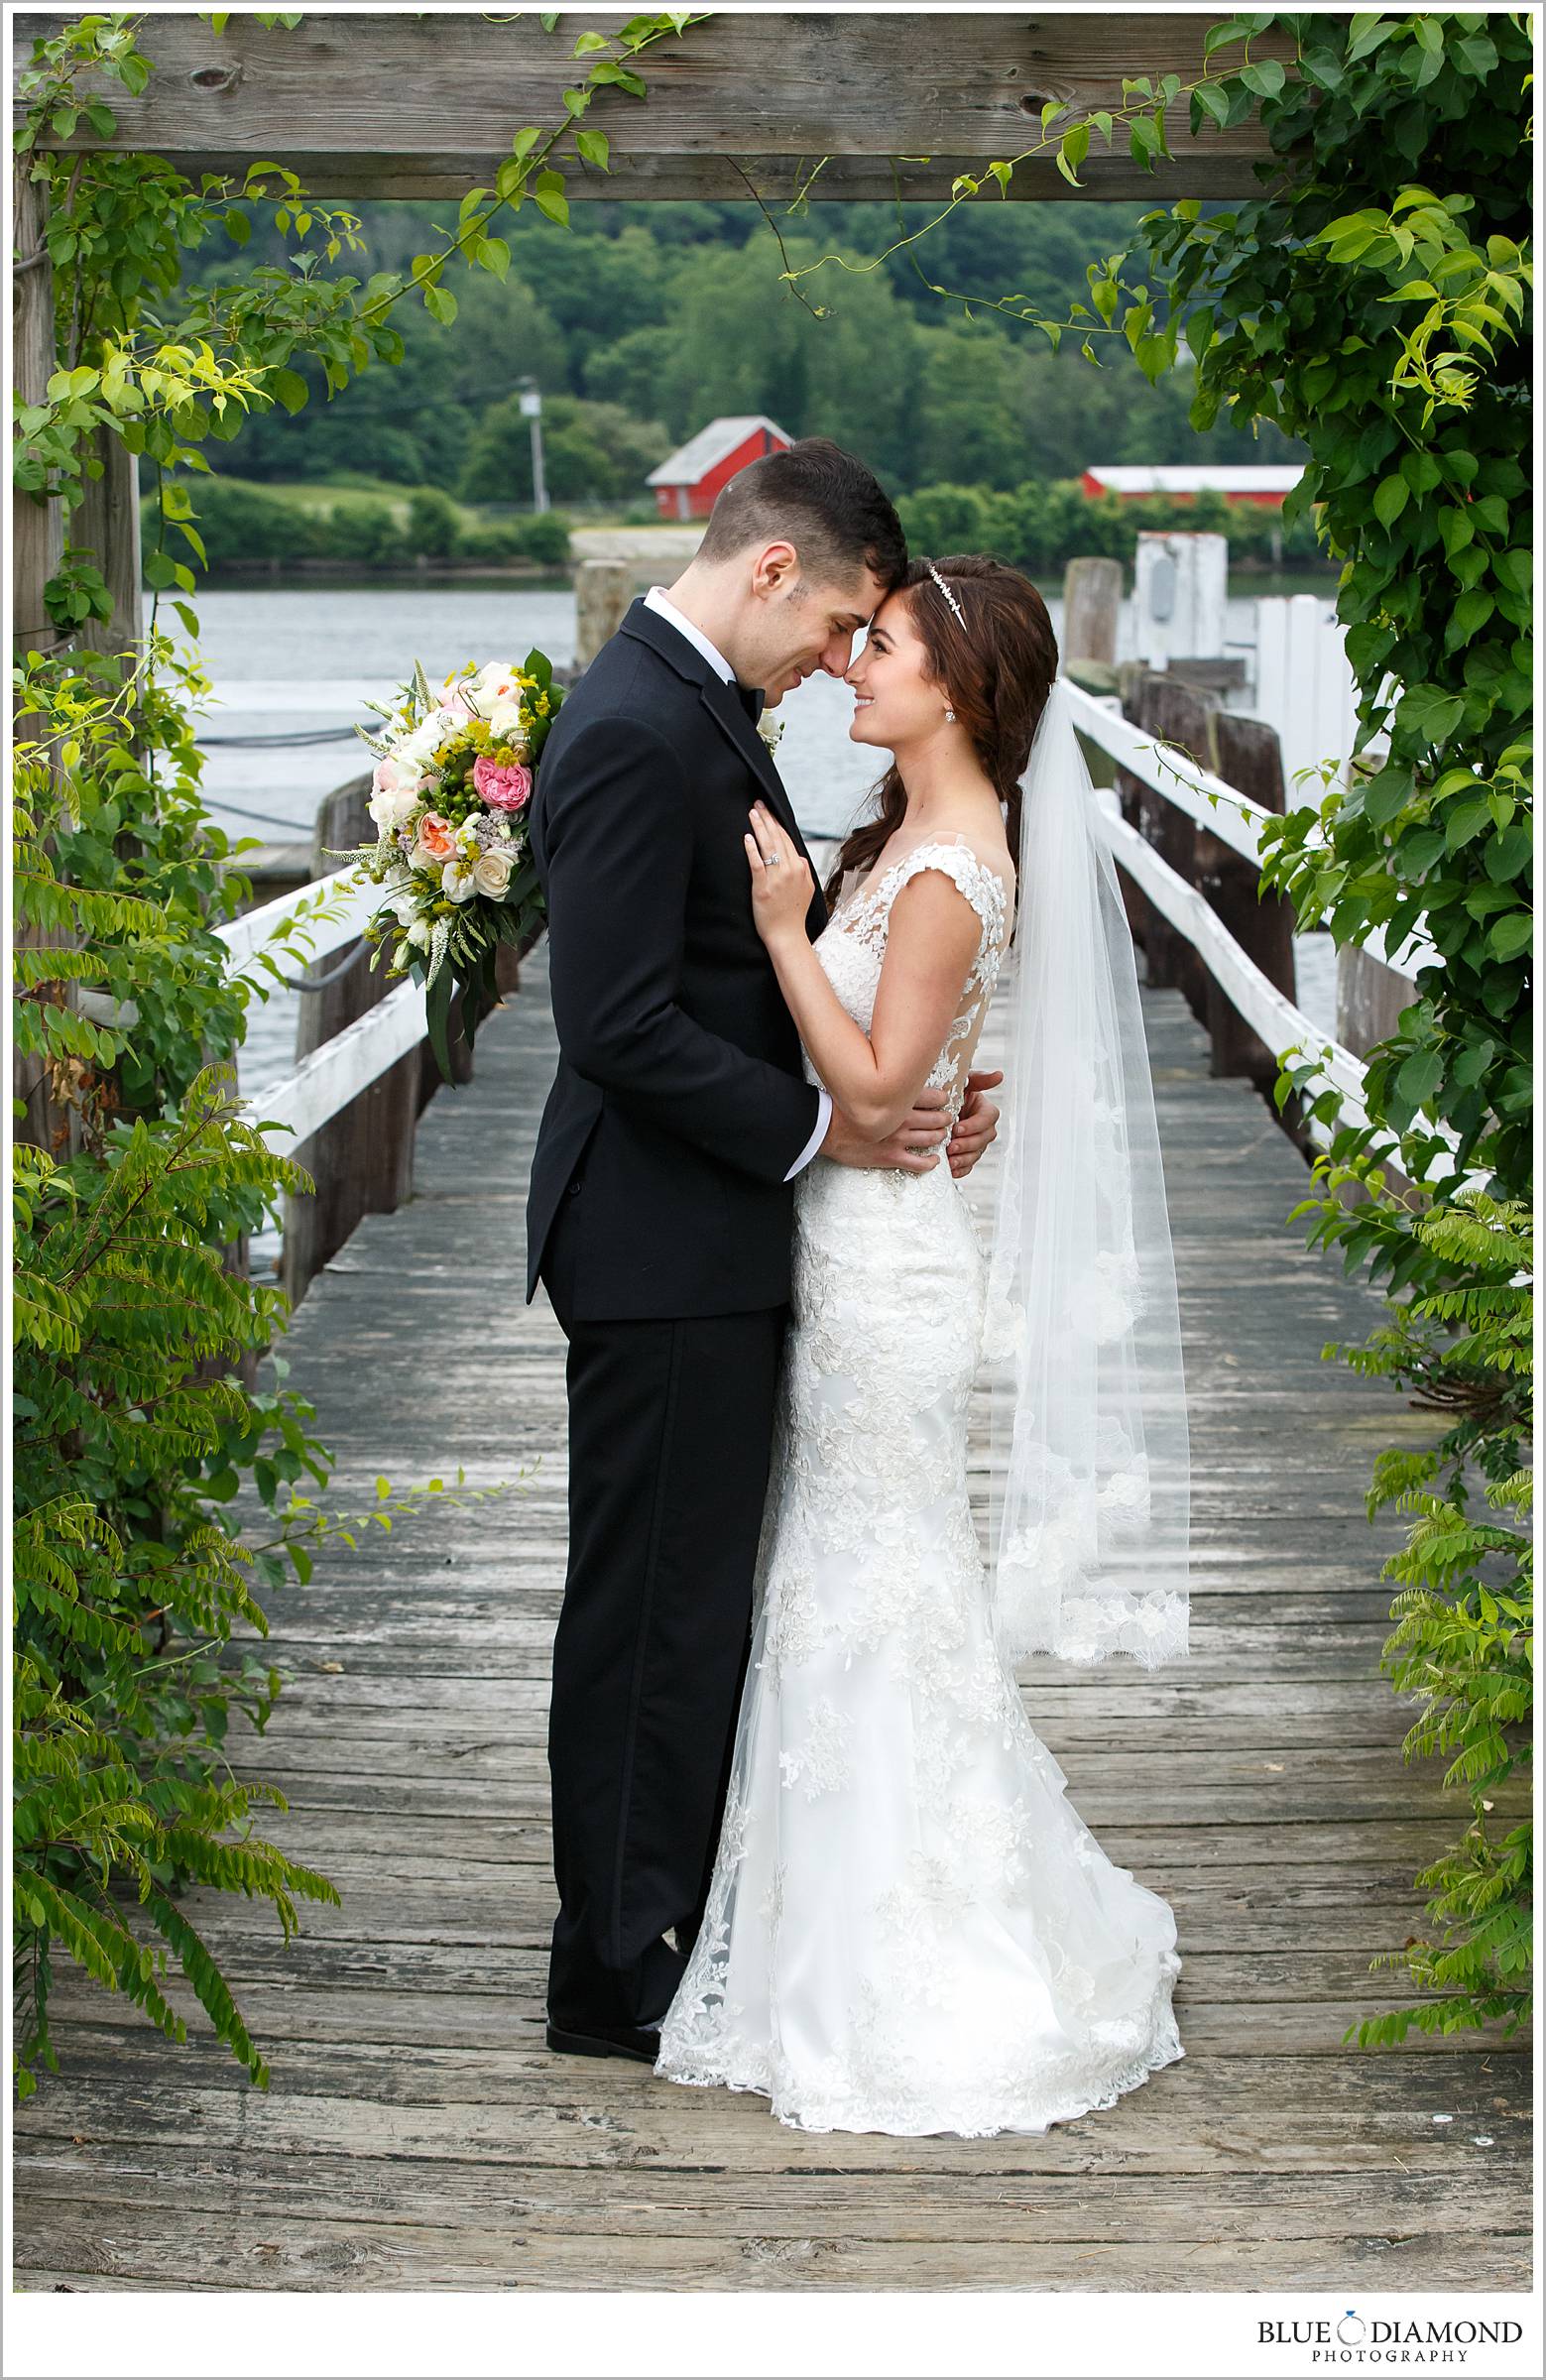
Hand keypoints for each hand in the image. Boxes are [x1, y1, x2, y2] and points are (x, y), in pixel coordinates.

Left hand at [744, 802, 812, 944]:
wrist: (788, 935)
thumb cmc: (794, 914)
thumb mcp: (806, 890)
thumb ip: (803, 871)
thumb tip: (799, 858)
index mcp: (801, 868)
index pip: (787, 839)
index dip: (777, 823)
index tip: (769, 811)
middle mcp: (791, 870)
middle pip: (777, 838)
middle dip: (767, 818)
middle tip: (758, 803)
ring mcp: (777, 878)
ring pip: (768, 846)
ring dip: (759, 827)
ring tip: (752, 813)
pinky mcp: (763, 888)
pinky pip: (757, 864)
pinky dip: (752, 849)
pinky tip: (747, 838)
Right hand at [822, 1087, 951, 1173]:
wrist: (824, 1129)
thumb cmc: (842, 1108)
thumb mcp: (867, 1088)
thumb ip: (886, 1085)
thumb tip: (898, 1079)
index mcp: (896, 1099)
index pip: (932, 1096)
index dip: (942, 1099)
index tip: (944, 1100)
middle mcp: (901, 1118)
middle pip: (937, 1118)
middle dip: (945, 1118)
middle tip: (946, 1118)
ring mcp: (897, 1139)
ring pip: (932, 1138)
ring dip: (940, 1137)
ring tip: (941, 1135)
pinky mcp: (891, 1157)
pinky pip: (919, 1163)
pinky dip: (931, 1162)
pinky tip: (934, 1160)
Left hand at [947, 1069, 1002, 1179]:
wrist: (930, 1110)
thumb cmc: (947, 1094)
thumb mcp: (961, 1083)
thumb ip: (979, 1080)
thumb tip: (999, 1075)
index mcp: (984, 1109)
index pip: (988, 1118)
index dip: (975, 1125)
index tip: (957, 1128)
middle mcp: (983, 1127)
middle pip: (985, 1138)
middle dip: (968, 1144)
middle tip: (952, 1146)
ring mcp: (976, 1143)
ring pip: (977, 1153)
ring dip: (964, 1158)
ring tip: (950, 1159)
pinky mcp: (967, 1155)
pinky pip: (969, 1166)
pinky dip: (961, 1169)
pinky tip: (951, 1170)